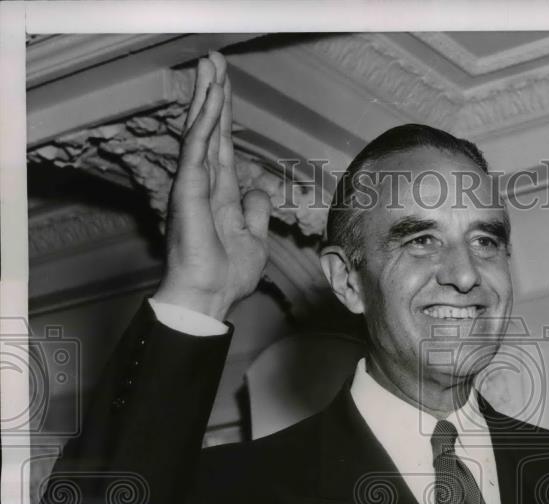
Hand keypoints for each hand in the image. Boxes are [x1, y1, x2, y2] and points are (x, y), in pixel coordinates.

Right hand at [155, 53, 270, 320]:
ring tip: (211, 66)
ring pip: (201, 131)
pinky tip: (211, 100)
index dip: (225, 118)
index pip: (223, 146)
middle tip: (214, 60)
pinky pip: (198, 148)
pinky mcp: (189, 189)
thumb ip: (254, 212)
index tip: (225, 88)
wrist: (209, 296)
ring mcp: (194, 184)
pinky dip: (205, 123)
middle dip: (213, 95)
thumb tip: (257, 190)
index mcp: (220, 194)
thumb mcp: (254, 240)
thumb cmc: (227, 275)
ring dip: (207, 98)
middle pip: (209, 130)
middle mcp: (204, 183)